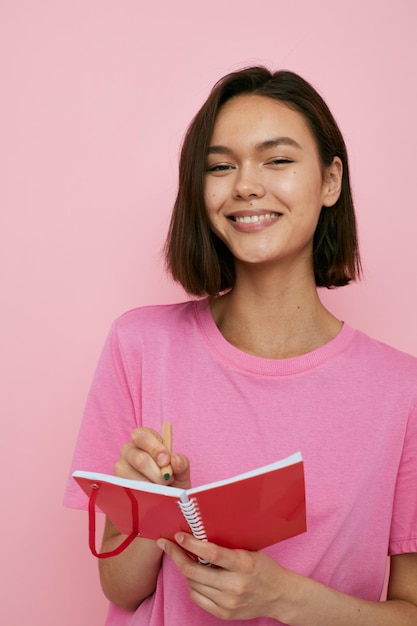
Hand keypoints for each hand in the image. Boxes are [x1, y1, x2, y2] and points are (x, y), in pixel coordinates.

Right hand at [114, 427, 190, 488]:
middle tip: (167, 479)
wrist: (168, 498)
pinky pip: (129, 490)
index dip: (155, 448)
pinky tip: (152, 495)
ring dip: (151, 486)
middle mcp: (128, 450)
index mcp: (144, 438)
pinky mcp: (118, 485)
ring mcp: (121, 467)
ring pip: (134, 477)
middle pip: (139, 459)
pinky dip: (144, 494)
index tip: (166, 461)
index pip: (143, 436)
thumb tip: (175, 460)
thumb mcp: (181, 469)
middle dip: (157, 472)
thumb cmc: (173, 478)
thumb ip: (182, 462)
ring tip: (161, 487)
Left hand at [157, 532, 286, 620]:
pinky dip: (192, 585)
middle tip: (166, 544)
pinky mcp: (224, 613)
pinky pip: (197, 598)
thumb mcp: (249, 552)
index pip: (211, 553)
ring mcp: (228, 602)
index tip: (177, 535)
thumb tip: (198, 537)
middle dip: (176, 555)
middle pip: (194, 571)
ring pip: (193, 584)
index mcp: (243, 564)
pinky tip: (193, 576)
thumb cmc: (264, 568)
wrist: (280, 596)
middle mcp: (235, 585)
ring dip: (184, 569)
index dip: (191, 543)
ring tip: (182, 557)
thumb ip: (226, 548)